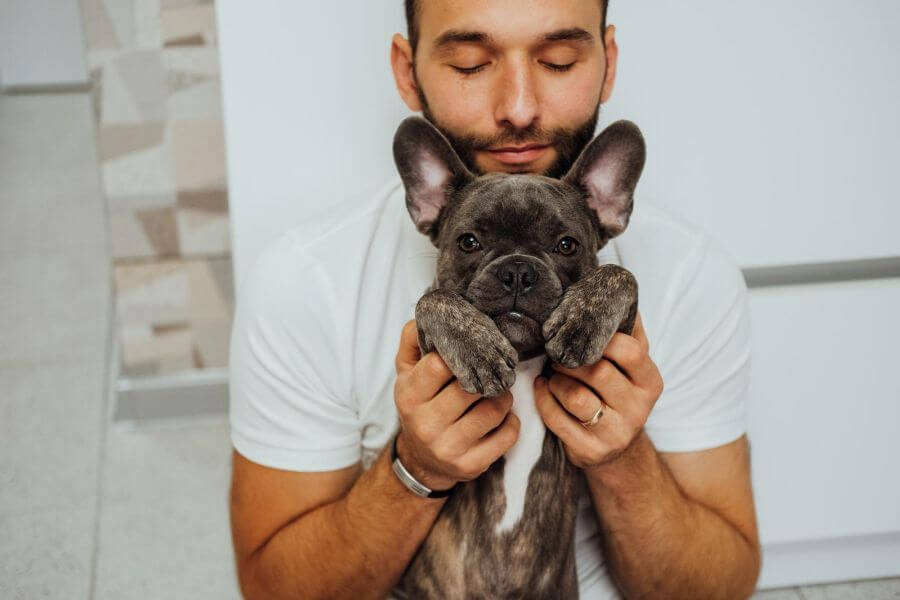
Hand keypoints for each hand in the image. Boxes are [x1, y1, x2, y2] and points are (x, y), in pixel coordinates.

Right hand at [393, 320, 520, 491]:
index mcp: (409, 396)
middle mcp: (425, 424)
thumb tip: (427, 316)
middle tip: (489, 374)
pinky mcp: (470, 466)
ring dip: (503, 397)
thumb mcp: (407, 372)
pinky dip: (511, 422)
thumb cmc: (421, 404)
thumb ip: (413, 340)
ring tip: (496, 394)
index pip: (439, 365)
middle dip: (487, 377)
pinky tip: (500, 419)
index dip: (460, 354)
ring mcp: (448, 448)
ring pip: (493, 410)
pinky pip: (508, 435)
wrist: (422, 460)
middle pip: (471, 387)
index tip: (470, 352)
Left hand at [534, 311, 662, 468]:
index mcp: (651, 381)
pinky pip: (557, 419)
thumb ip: (626, 330)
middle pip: (598, 372)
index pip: (630, 351)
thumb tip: (618, 286)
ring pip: (575, 396)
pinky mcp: (591, 451)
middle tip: (557, 353)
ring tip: (553, 375)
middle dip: (569, 359)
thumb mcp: (629, 364)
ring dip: (556, 380)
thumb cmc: (615, 392)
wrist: (615, 447)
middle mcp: (639, 409)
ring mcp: (616, 433)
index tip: (581, 334)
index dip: (601, 339)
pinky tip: (543, 389)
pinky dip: (544, 399)